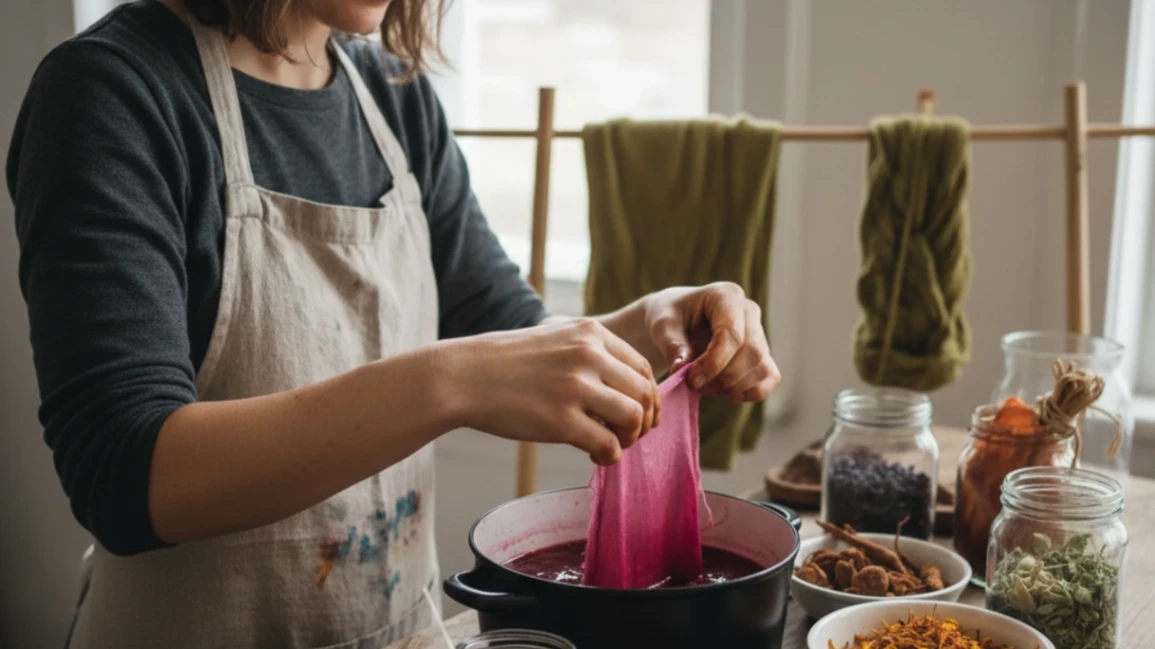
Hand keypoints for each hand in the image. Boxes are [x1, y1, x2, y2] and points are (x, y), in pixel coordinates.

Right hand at [448, 318, 660, 464]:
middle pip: (644, 393)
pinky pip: (608, 445)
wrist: (463, 376)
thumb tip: (624, 385)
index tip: (639, 414)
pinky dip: (610, 456)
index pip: (642, 367)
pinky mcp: (561, 420)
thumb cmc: (506, 363)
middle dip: (645, 420)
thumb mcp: (554, 337)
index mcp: (590, 333)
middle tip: (629, 435)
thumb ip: (589, 352)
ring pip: (634, 418)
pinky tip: (594, 456)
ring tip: (611, 445)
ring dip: (630, 439)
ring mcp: (575, 387)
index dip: (648, 396)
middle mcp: (588, 355)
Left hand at [643, 282, 780, 402]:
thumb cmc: (669, 318)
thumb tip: (681, 370)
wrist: (676, 322)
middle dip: (723, 378)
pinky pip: (770, 378)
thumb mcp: (662, 327)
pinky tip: (726, 393)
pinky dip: (750, 392)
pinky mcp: (762, 354)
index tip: (691, 380)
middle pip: (751, 352)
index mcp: (726, 295)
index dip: (714, 362)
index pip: (732, 333)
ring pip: (761, 367)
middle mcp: (749, 311)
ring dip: (733, 387)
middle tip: (694, 385)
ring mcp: (759, 333)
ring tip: (705, 387)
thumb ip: (672, 346)